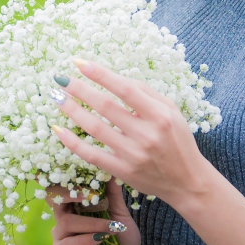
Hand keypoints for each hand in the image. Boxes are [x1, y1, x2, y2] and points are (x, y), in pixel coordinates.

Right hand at [49, 176, 140, 244]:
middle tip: (87, 193)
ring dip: (91, 223)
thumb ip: (114, 196)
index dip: (69, 178)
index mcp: (77, 205)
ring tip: (110, 228)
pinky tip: (100, 240)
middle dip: (69, 194)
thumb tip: (110, 170)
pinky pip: (68, 244)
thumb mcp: (121, 216)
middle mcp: (65, 217)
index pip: (65, 187)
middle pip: (56, 200)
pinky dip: (85, 240)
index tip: (82, 170)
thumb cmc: (121, 240)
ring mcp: (61, 236)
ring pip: (66, 222)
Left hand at [50, 59, 214, 212]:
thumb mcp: (171, 111)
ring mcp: (133, 154)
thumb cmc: (178, 140)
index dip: (101, 75)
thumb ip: (146, 93)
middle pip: (106, 107)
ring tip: (57, 97)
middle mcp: (146, 134)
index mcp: (160, 115)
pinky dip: (72, 142)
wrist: (187, 181)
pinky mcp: (123, 171)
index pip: (126, 89)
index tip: (80, 63)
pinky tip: (58, 129)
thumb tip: (116, 78)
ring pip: (95, 128)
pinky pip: (91, 155)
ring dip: (72, 111)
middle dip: (80, 90)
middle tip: (61, 78)